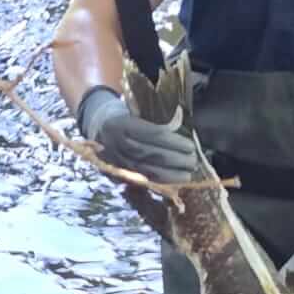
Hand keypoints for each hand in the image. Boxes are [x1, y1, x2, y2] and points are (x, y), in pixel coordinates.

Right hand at [76, 86, 197, 182]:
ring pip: (148, 170)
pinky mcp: (120, 173)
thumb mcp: (138, 111)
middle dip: (176, 159)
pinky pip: (143, 180)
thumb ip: (156, 120)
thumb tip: (180, 127)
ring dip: (172, 174)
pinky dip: (161, 182)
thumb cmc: (127, 118)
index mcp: (125, 124)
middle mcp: (120, 144)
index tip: (190, 145)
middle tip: (193, 160)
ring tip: (188, 173)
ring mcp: (119, 160)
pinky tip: (176, 182)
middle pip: (152, 154)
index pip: (153, 134)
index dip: (174, 142)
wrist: (100, 129)